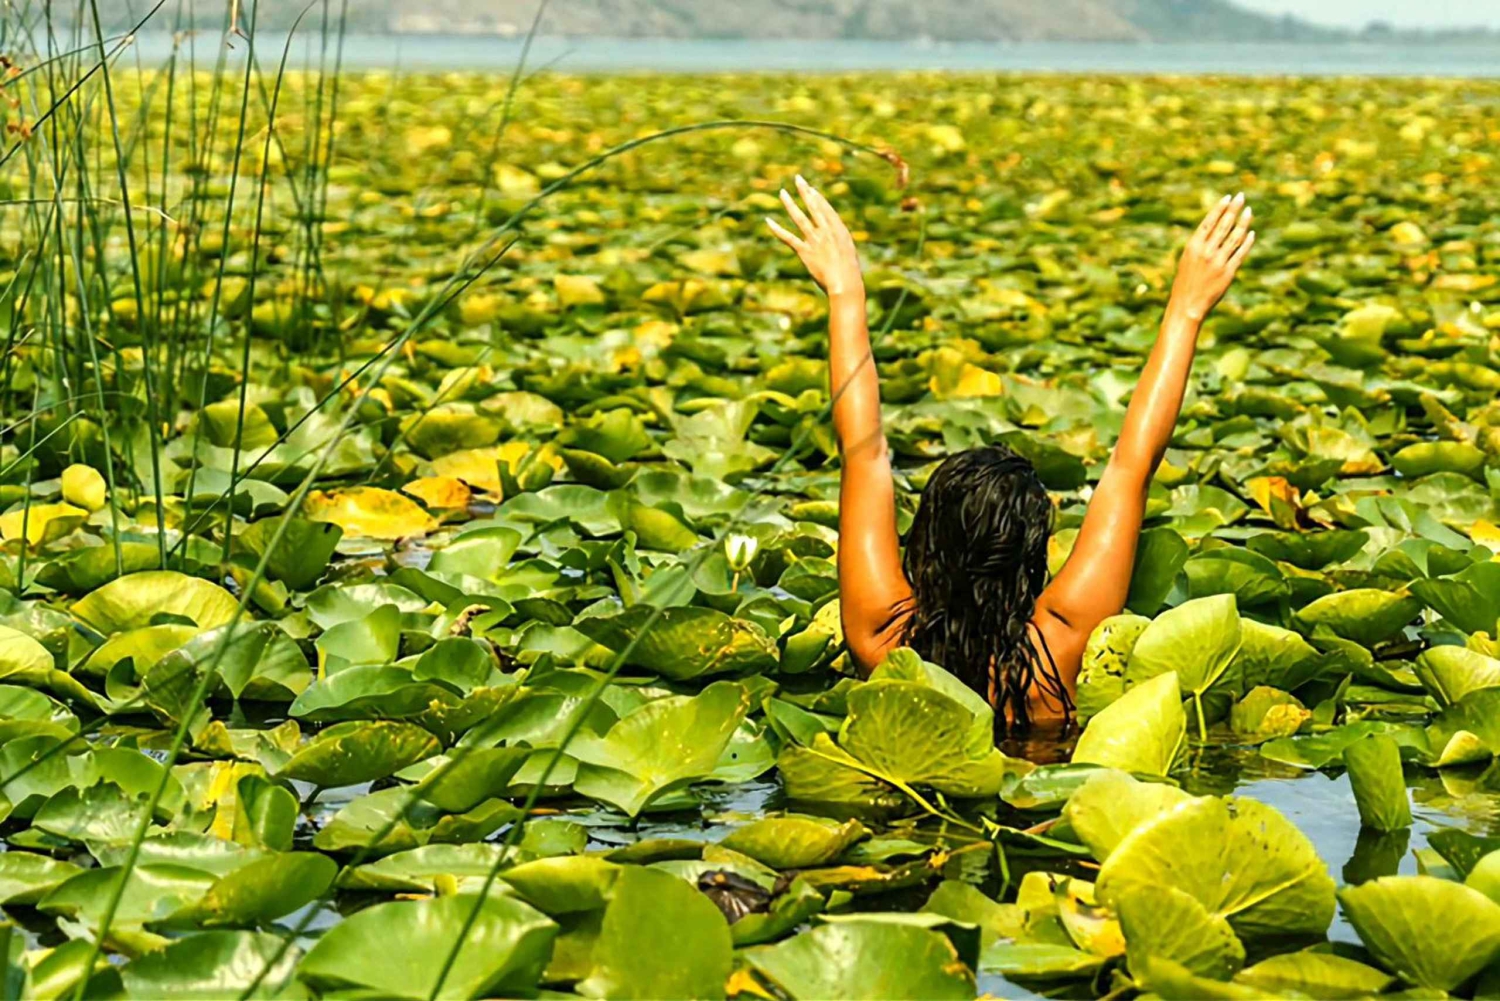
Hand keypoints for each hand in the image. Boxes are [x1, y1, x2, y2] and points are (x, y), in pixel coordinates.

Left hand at [767, 175, 863, 298]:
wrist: (845, 283)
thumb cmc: (849, 273)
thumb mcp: (848, 253)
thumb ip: (839, 244)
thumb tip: (833, 241)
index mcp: (839, 231)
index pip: (826, 210)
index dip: (818, 198)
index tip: (811, 189)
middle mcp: (826, 232)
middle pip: (814, 207)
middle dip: (805, 192)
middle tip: (798, 179)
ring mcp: (814, 240)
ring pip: (799, 218)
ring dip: (790, 204)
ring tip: (782, 193)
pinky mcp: (804, 252)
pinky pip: (788, 238)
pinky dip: (777, 229)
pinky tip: (769, 221)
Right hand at [1168, 193, 1254, 322]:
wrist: (1187, 305)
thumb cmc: (1186, 282)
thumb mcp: (1187, 260)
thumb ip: (1201, 245)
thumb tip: (1216, 228)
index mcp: (1193, 247)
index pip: (1209, 222)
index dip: (1220, 208)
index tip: (1228, 197)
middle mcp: (1206, 252)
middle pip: (1224, 225)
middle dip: (1234, 209)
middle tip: (1242, 197)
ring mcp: (1219, 262)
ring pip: (1235, 236)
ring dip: (1243, 222)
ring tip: (1249, 211)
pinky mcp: (1229, 272)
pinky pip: (1241, 253)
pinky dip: (1247, 242)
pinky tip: (1251, 233)